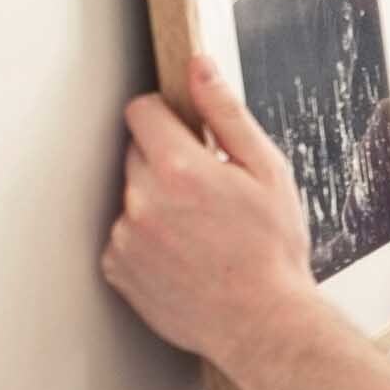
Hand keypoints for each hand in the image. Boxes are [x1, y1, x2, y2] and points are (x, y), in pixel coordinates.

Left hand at [101, 55, 315, 362]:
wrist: (262, 322)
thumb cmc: (272, 249)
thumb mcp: (266, 169)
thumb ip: (226, 113)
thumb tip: (199, 67)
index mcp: (179, 167)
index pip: (141, 111)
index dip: (167, 117)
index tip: (187, 134)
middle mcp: (142, 200)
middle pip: (136, 153)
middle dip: (167, 162)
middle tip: (207, 191)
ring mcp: (125, 237)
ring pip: (132, 195)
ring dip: (156, 202)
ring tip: (200, 230)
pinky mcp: (117, 268)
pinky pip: (123, 236)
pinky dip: (146, 240)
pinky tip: (183, 254)